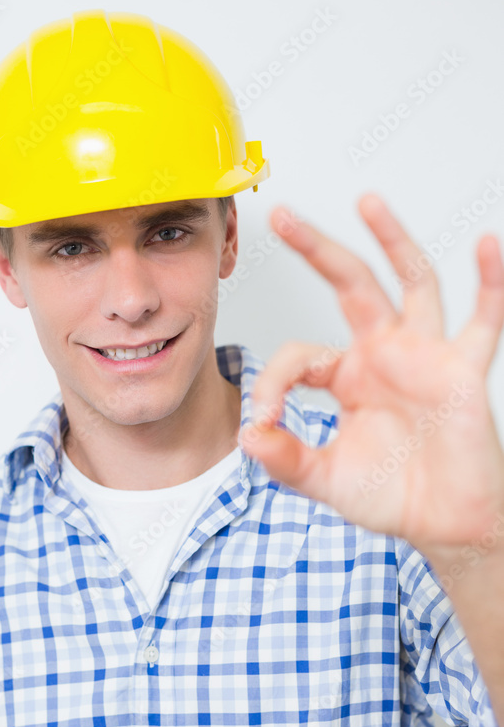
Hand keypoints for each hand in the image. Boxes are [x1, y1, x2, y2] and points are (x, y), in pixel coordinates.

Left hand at [239, 194, 503, 555]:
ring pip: (412, 282)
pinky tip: (486, 246)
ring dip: (391, 240)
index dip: (272, 380)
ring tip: (367, 201)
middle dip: (316, 249)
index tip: (263, 420)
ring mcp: (425, 356)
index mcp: (348, 375)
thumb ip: (286, 461)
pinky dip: (490, 284)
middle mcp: (385, 354)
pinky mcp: (463, 371)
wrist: (443, 524)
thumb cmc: (390, 496)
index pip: (300, 353)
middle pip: (350, 285)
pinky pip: (483, 320)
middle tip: (282, 216)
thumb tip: (247, 438)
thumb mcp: (325, 480)